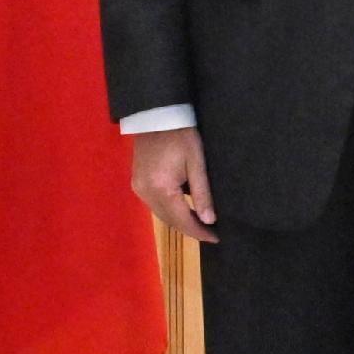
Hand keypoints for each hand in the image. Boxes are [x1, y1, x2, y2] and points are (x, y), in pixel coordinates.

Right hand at [132, 126, 217, 245]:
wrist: (157, 115)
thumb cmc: (181, 135)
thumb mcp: (197, 162)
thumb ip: (202, 192)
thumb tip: (210, 220)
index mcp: (161, 189)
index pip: (182, 220)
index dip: (200, 232)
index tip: (216, 238)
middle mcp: (146, 193)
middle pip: (170, 221)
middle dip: (191, 229)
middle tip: (211, 234)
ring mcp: (138, 188)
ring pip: (161, 215)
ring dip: (180, 221)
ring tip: (200, 224)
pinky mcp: (137, 183)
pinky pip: (154, 205)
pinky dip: (169, 211)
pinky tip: (182, 209)